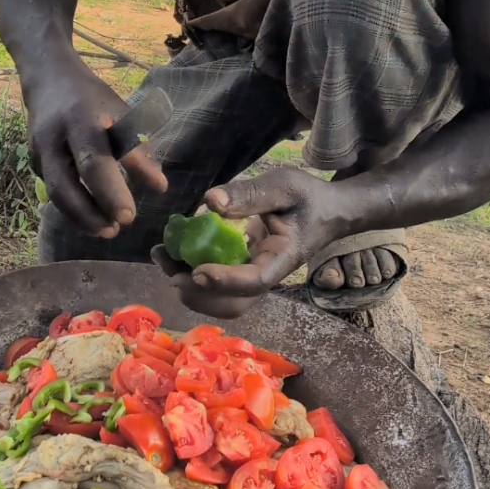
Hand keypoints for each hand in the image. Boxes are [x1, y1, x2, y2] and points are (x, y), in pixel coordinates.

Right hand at [25, 56, 166, 235]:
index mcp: (80, 120)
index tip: (129, 216)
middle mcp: (54, 139)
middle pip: (64, 186)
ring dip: (80, 218)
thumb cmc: (92, 98)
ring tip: (106, 230)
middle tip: (116, 230)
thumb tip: (159, 188)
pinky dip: (72, 209)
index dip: (109, 192)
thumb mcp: (120, 114)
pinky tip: (92, 219)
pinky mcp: (35, 163)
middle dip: (89, 214)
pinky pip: (53, 192)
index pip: (93, 162)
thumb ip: (138, 151)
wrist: (48, 79)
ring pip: (55, 194)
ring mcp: (39, 153)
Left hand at [152, 167, 341, 316]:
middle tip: (171, 272)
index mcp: (282, 259)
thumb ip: (249, 194)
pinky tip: (171, 253)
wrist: (327, 210)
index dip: (226, 281)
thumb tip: (210, 202)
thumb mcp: (284, 186)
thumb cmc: (308, 197)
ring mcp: (253, 276)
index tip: (198, 271)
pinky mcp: (241, 270)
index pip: (255, 280)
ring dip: (189, 287)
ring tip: (163, 258)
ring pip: (220, 299)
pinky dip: (190, 274)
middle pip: (233, 303)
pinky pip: (216, 284)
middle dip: (199, 293)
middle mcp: (266, 275)